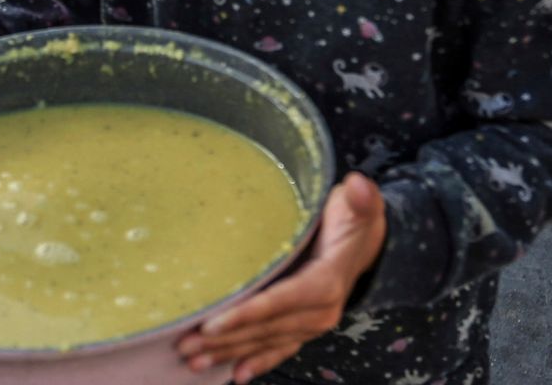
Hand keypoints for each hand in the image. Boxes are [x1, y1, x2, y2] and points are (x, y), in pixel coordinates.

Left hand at [176, 173, 388, 382]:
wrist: (365, 244)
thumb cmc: (352, 219)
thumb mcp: (358, 206)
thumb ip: (359, 200)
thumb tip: (357, 185)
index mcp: (326, 283)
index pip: (281, 302)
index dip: (247, 314)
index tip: (212, 324)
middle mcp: (320, 311)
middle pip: (266, 329)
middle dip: (225, 340)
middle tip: (185, 346)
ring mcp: (311, 324)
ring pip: (266, 342)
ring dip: (230, 353)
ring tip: (194, 360)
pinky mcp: (304, 327)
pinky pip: (279, 349)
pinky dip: (258, 362)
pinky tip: (235, 374)